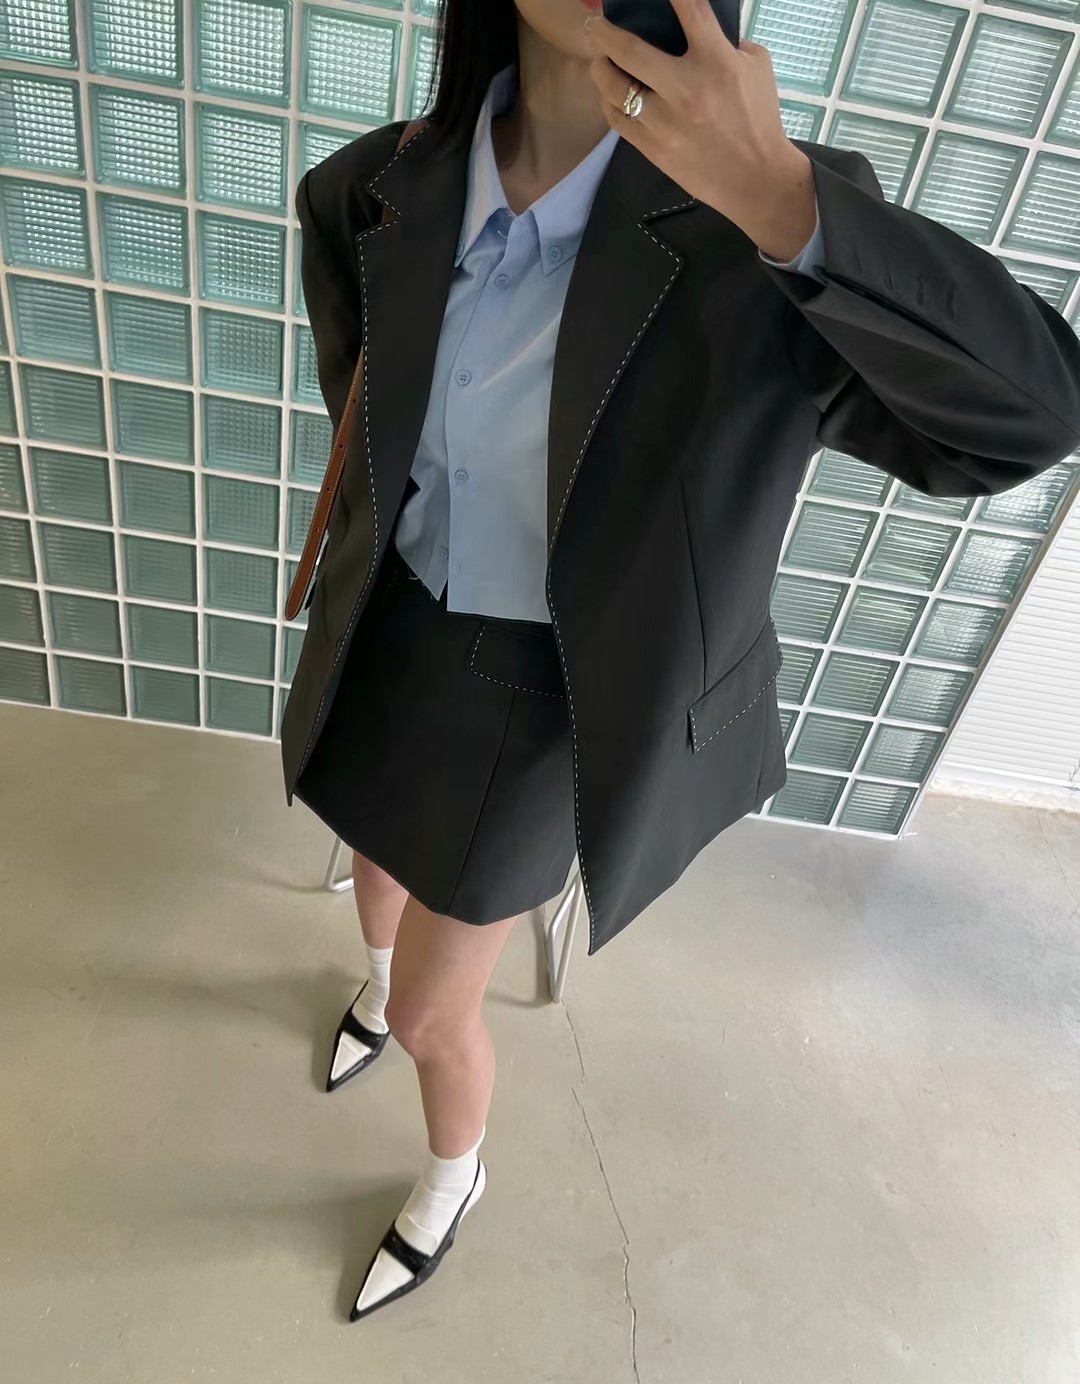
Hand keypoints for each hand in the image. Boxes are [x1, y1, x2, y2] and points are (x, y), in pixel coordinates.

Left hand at [586, 0, 816, 261]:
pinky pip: (617, 118)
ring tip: (600, 60)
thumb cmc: (758, 120)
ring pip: (613, 87)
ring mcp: (664, 121)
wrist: (754, 179)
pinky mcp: (653, 147)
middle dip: (604, 32)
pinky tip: (610, 92)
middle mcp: (685, 88)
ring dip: (600, 67)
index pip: (689, 9)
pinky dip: (608, 100)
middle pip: (629, 49)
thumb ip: (725, 42)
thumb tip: (696, 29)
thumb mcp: (755, 67)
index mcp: (716, 62)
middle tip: (596, 25)